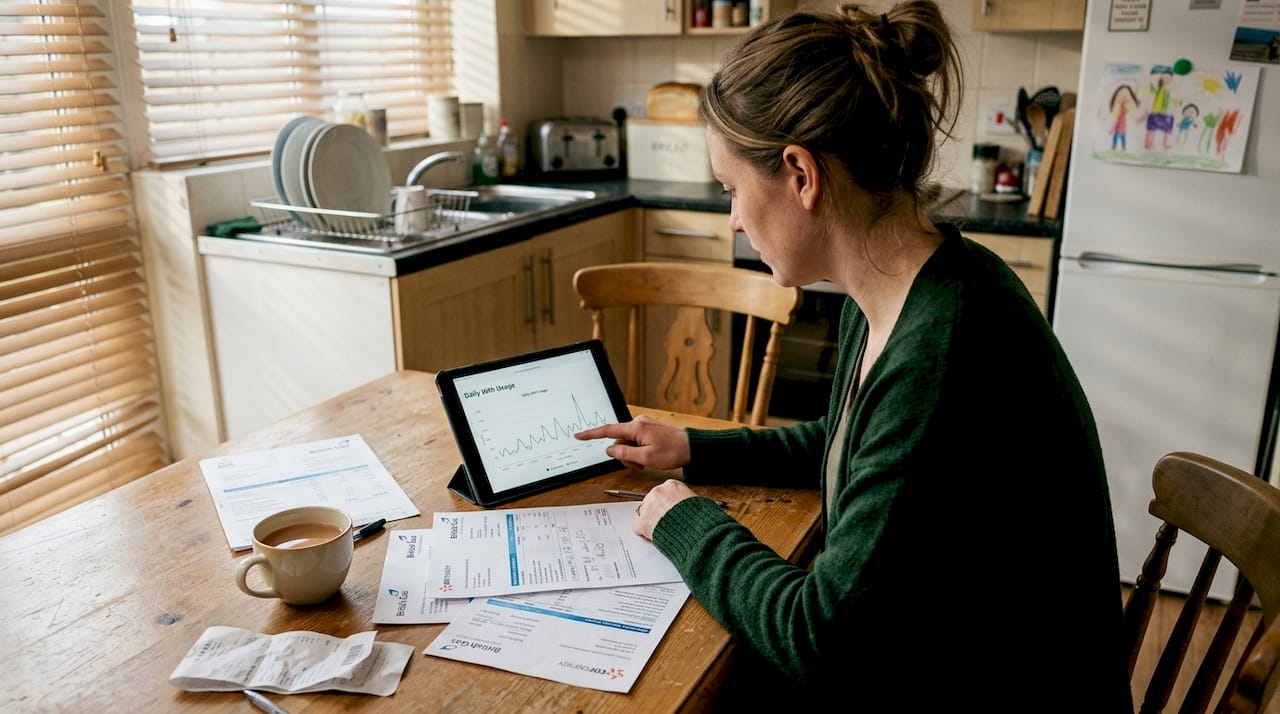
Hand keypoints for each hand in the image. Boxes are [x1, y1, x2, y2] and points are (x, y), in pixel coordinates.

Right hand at [574, 415, 690, 470]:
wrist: (692, 448)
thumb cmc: (672, 452)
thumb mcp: (646, 458)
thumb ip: (624, 454)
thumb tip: (609, 450)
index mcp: (636, 427)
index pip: (607, 431)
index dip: (591, 434)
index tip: (578, 435)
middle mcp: (638, 423)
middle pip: (618, 442)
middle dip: (624, 456)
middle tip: (639, 465)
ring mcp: (643, 426)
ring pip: (627, 444)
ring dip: (632, 456)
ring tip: (646, 462)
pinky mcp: (648, 431)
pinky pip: (635, 443)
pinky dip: (638, 453)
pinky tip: (649, 458)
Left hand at [632, 479, 695, 540]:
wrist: (698, 532)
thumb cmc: (701, 518)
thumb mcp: (698, 501)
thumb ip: (687, 499)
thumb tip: (688, 504)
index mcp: (672, 485)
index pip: (664, 492)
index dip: (667, 504)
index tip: (669, 511)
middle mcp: (658, 492)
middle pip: (651, 501)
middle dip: (657, 512)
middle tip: (664, 522)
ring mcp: (649, 506)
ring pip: (643, 513)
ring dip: (650, 521)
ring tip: (661, 531)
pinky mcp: (643, 521)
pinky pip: (638, 527)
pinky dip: (644, 534)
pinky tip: (654, 537)